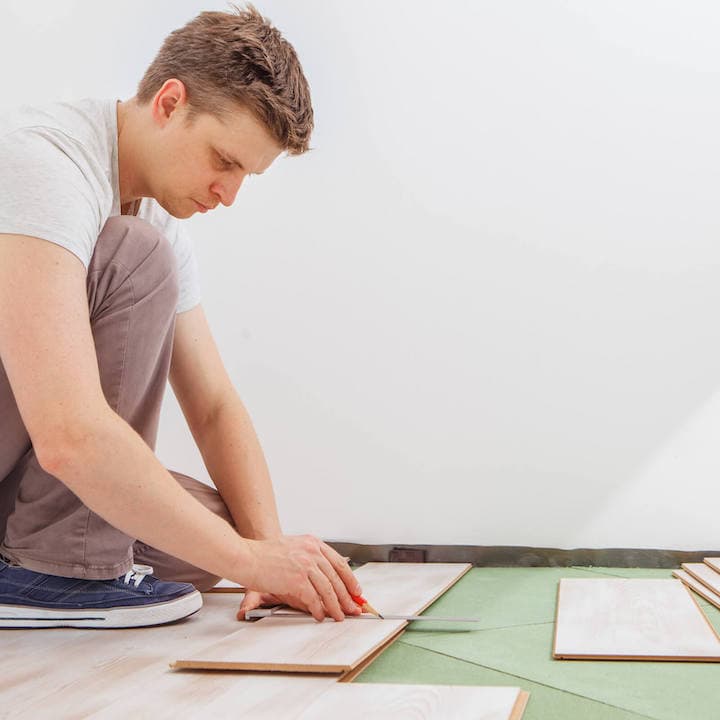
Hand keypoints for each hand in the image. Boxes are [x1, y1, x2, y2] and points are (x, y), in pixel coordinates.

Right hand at [243, 534, 363, 621]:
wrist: (247, 557)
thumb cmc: (265, 555)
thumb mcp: (293, 547)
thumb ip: (309, 557)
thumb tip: (324, 574)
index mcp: (313, 543)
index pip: (339, 563)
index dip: (350, 579)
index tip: (356, 591)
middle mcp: (312, 552)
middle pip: (337, 577)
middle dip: (347, 596)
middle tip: (353, 608)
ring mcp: (305, 565)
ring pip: (328, 589)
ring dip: (336, 606)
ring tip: (339, 616)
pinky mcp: (297, 579)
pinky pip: (314, 598)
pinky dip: (319, 609)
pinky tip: (319, 616)